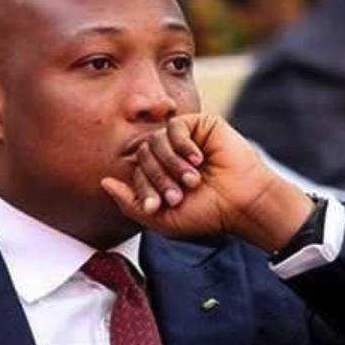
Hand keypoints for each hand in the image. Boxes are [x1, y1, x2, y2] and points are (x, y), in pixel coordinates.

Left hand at [101, 114, 312, 252]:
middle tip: (178, 195)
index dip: (143, 190)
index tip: (159, 207)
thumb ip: (129, 203)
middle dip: (158, 178)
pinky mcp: (200, 125)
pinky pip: (175, 126)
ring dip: (172, 164)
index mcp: (159, 176)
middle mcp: (168, 155)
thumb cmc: (206, 214)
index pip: (135, 173)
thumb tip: (103, 182)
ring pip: (155, 140)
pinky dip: (182, 145)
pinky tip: (199, 160)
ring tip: (193, 180)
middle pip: (143, 155)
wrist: (242, 203)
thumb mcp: (162, 219)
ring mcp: (183, 139)